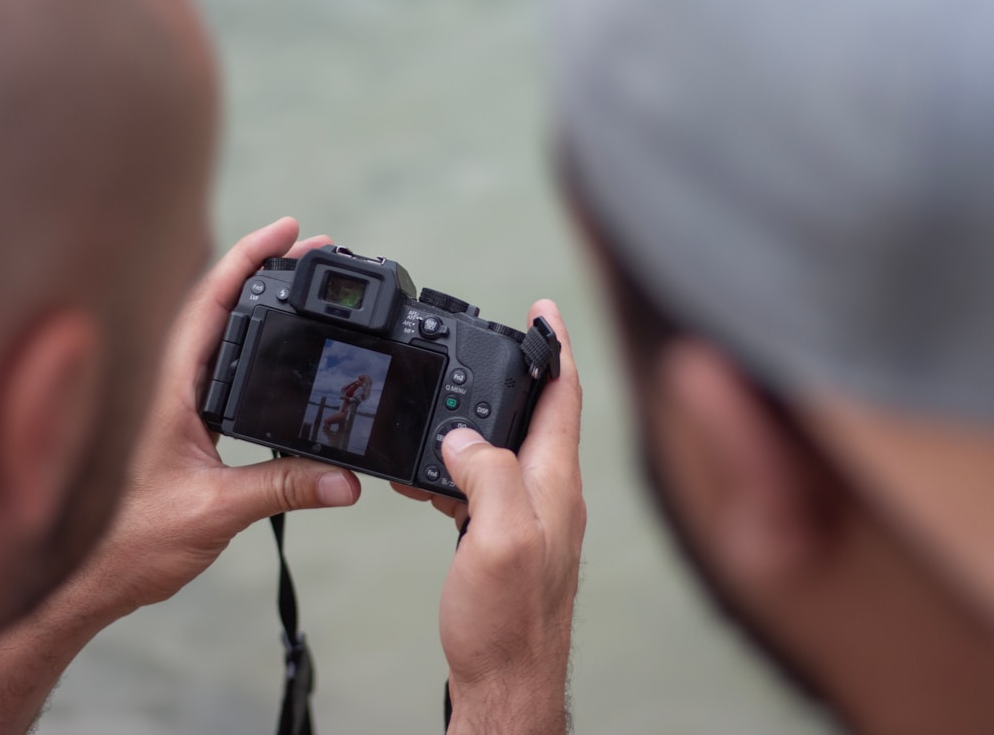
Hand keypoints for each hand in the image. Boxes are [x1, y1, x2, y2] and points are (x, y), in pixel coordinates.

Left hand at [77, 217, 361, 618]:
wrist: (88, 575)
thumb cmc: (128, 541)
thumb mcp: (216, 510)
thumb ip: (283, 489)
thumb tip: (343, 479)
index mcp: (167, 386)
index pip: (213, 300)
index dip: (251, 258)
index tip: (290, 232)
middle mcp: (164, 382)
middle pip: (217, 302)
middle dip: (265, 268)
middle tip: (311, 250)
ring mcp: (169, 398)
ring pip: (214, 330)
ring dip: (256, 302)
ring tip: (300, 285)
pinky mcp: (177, 419)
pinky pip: (216, 363)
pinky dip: (248, 340)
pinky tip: (272, 348)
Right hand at [401, 300, 584, 734]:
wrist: (505, 684)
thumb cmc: (509, 625)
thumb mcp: (498, 539)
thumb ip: (489, 476)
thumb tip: (463, 438)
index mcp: (555, 484)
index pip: (563, 397)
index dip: (554, 346)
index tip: (543, 309)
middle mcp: (552, 495)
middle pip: (537, 415)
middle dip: (513, 375)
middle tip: (486, 346)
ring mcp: (534, 518)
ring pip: (507, 449)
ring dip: (476, 425)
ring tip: (436, 411)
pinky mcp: (510, 540)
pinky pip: (487, 484)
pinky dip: (459, 468)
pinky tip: (430, 475)